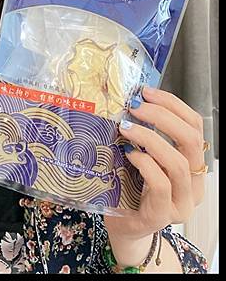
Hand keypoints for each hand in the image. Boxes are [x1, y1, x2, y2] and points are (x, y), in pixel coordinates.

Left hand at [104, 85, 206, 263]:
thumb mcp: (143, 155)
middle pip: (191, 140)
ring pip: (177, 162)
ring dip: (149, 138)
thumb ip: (146, 134)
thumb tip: (131, 99)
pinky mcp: (162, 215)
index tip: (147, 92)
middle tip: (134, 106)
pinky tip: (129, 154)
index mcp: (193, 164)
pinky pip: (161, 184)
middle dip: (161, 116)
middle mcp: (194, 184)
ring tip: (126, 128)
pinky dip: (144, 162)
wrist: (124, 226)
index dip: (172, 104)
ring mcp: (181, 202)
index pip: (195, 126)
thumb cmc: (132, 186)